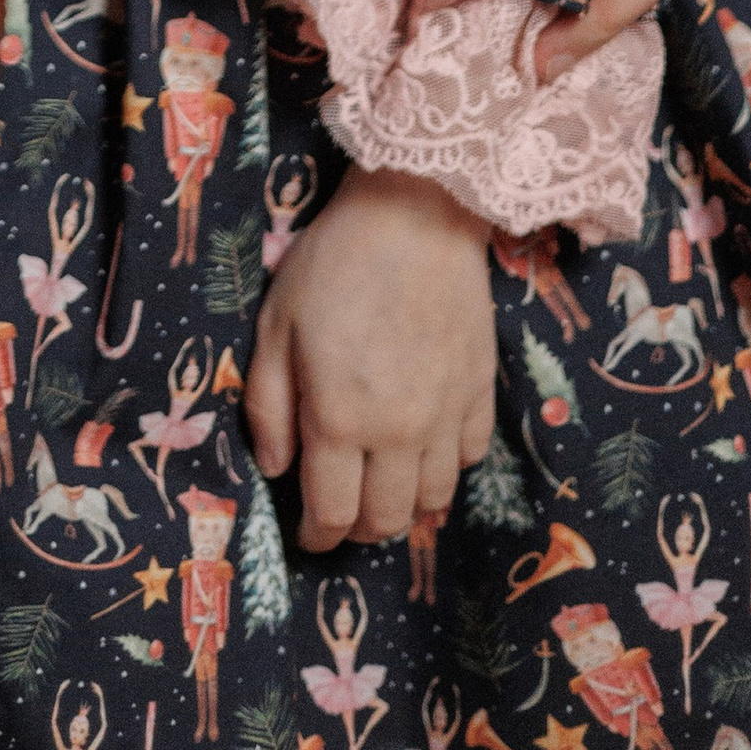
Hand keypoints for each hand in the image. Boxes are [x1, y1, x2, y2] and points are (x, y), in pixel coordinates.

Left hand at [247, 166, 495, 547]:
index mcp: (340, 419)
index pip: (332, 513)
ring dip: (404, 506)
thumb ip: (269, 406)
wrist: (416, 212)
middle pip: (386, 521)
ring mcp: (447, 415)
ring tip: (381, 485)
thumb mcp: (276, 324)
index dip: (316, 536)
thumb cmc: (334, 262)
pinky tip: (424, 444)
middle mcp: (398, 432)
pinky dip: (445, 466)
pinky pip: (469, 458)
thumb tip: (277, 469)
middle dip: (358, 530)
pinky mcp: (481, 391)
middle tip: (340, 512)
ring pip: (432, 500)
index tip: (307, 535)